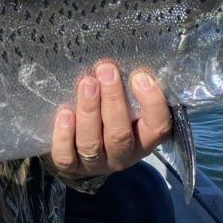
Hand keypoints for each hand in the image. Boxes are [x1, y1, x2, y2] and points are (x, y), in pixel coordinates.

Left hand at [50, 61, 171, 175]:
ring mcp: (97, 163)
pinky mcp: (72, 167)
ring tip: (86, 84)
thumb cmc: (110, 116)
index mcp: (144, 139)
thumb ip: (129, 89)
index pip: (158, 127)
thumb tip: (123, 56)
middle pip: (120, 133)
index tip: (139, 76)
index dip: (151, 103)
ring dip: (89, 111)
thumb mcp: (127, 106)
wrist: (82, 150)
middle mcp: (123, 155)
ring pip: (92, 142)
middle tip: (106, 70)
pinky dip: (64, 136)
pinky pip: (66, 157)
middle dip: (113, 99)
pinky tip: (64, 114)